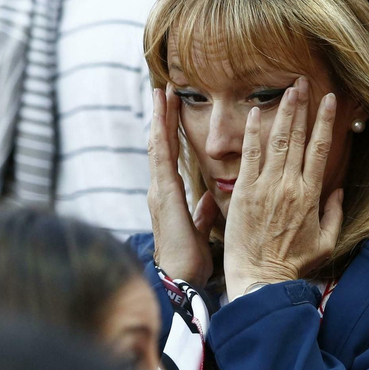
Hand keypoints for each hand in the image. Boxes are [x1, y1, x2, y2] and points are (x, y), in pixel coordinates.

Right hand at [149, 85, 218, 285]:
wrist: (180, 279)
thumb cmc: (189, 262)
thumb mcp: (198, 231)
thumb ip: (201, 212)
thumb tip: (209, 198)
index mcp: (170, 197)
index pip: (170, 157)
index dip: (170, 133)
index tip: (172, 110)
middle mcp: (160, 189)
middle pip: (161, 145)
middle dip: (162, 117)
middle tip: (162, 90)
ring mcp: (159, 190)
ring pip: (158, 146)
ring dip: (159, 118)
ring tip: (160, 92)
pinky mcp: (164, 194)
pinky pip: (162, 158)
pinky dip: (161, 135)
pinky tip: (161, 117)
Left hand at [222, 78, 343, 291]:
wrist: (260, 278)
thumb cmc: (292, 264)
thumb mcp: (325, 241)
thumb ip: (335, 213)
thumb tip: (338, 190)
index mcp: (311, 195)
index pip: (321, 149)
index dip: (325, 121)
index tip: (329, 99)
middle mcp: (290, 185)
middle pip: (299, 137)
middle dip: (302, 106)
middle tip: (303, 82)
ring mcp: (265, 187)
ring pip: (277, 140)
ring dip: (281, 112)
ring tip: (286, 89)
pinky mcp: (244, 192)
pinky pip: (249, 156)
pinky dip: (251, 133)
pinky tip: (253, 113)